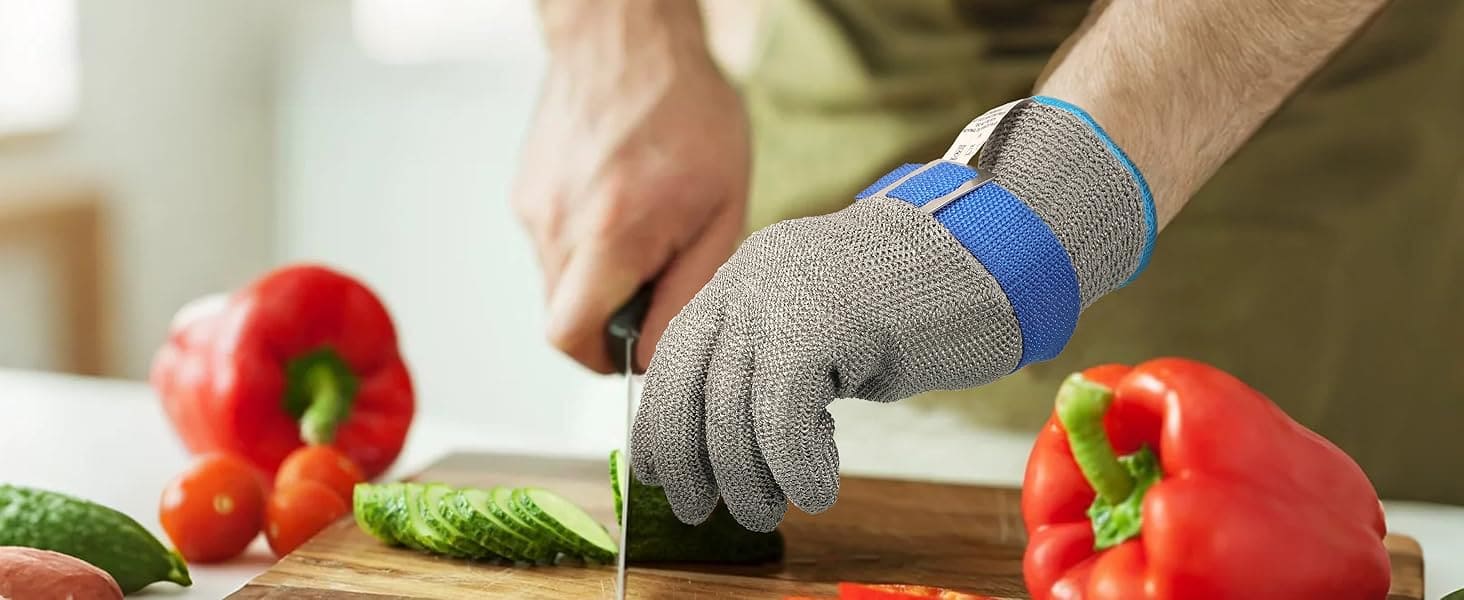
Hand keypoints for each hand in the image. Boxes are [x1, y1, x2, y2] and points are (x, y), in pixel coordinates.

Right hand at [512, 14, 748, 373]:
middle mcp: (557, 224)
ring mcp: (532, 207)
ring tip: (643, 228)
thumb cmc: (687, 111)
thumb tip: (661, 354)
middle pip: (563, 318)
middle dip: (610, 319)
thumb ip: (691, 291)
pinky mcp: (524, 192)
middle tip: (656, 279)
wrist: (626, 38)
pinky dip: (585, 245)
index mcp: (610, 234)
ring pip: (558, 284)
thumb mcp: (722, 210)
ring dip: (599, 279)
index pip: (573, 338)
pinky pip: (551, 247)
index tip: (642, 346)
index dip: (608, 359)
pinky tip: (620, 203)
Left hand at [631, 98, 1154, 531]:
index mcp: (745, 277)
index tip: (664, 475)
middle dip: (693, 463)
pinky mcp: (823, 322)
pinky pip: (781, 417)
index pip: (674, 359)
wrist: (992, 250)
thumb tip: (727, 438)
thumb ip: (773, 358)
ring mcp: (783, 296)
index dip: (662, 425)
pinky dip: (793, 467)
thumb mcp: (825, 322)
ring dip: (746, 478)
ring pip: (732, 410)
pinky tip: (816, 487)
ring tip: (768, 508)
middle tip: (709, 510)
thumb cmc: (921, 300)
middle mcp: (752, 280)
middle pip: (689, 388)